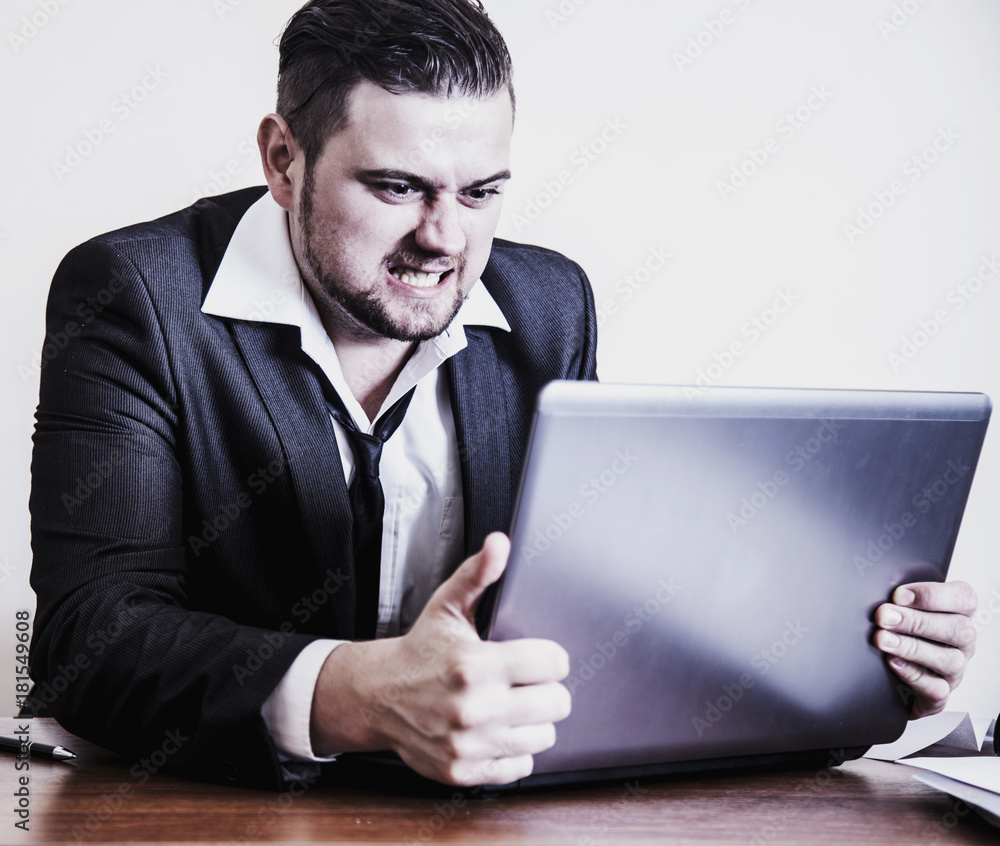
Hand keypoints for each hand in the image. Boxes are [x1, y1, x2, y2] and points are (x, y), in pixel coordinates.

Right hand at [310, 532, 571, 784]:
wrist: (377, 695)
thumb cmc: (421, 650)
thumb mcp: (447, 605)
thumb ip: (478, 573)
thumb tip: (500, 543)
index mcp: (475, 664)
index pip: (554, 664)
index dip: (551, 657)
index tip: (538, 657)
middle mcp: (474, 708)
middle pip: (556, 703)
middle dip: (547, 689)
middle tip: (528, 682)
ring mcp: (469, 744)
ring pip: (543, 737)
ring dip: (533, 721)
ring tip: (513, 705)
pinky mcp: (463, 770)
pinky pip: (518, 766)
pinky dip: (513, 749)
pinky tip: (497, 729)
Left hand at [874, 581, 976, 718]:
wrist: (887, 675)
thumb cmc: (898, 630)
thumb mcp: (900, 609)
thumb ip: (899, 600)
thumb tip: (878, 592)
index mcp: (957, 613)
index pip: (963, 598)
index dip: (933, 595)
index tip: (899, 595)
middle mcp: (961, 641)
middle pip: (958, 629)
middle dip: (917, 622)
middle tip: (884, 616)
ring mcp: (954, 670)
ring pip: (950, 660)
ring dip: (913, 648)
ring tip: (883, 640)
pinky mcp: (940, 694)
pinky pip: (937, 689)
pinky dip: (913, 676)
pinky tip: (893, 663)